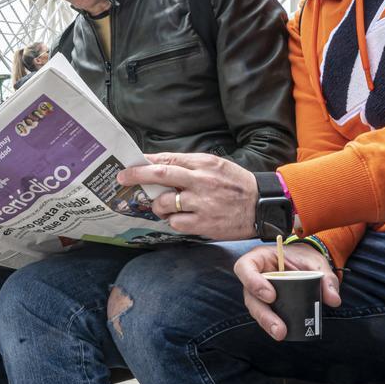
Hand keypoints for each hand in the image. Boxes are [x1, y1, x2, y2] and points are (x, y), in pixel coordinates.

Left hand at [117, 152, 258, 238]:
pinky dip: (173, 220)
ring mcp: (201, 203)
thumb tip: (159, 163)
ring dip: (158, 205)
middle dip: (137, 176)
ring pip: (164, 203)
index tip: (129, 164)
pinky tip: (182, 217)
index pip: (168, 159)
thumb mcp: (215, 165)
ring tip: (164, 205)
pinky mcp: (203, 224)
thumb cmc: (236, 184)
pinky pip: (175, 222)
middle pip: (161, 175)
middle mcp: (201, 181)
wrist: (262, 206)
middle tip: (122, 178)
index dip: (145, 162)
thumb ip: (189, 164)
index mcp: (203, 164)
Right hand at [234, 244, 341, 340]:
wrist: (305, 263)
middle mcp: (254, 276)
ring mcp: (258, 292)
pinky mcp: (267, 304)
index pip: (245, 267)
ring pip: (257, 309)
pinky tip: (285, 333)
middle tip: (279, 328)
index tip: (271, 296)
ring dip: (268, 323)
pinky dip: (274, 324)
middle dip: (263, 314)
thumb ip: (325, 277)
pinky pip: (267, 315)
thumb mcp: (316, 262)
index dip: (252, 282)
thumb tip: (333, 300)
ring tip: (282, 334)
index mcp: (259, 258)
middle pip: (250, 295)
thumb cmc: (305, 258)